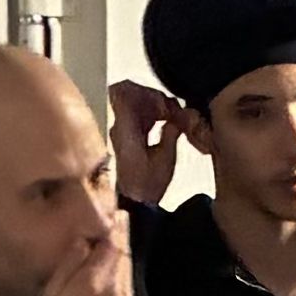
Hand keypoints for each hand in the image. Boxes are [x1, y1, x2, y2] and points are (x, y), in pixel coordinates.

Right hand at [30, 224, 136, 295]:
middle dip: (121, 234)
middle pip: (124, 253)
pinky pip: (128, 287)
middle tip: (119, 216)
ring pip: (128, 270)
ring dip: (122, 254)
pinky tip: (113, 271)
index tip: (113, 209)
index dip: (114, 224)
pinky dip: (122, 273)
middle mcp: (118, 289)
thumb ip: (70, 265)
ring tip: (116, 238)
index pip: (113, 241)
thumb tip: (83, 240)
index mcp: (98, 280)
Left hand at [109, 80, 185, 206]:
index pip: (123, 91)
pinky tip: (164, 125)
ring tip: (170, 119)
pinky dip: (151, 116)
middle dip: (153, 98)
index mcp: (124, 128)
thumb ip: (170, 132)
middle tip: (170, 111)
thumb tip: (176, 118)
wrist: (135, 205)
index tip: (164, 103)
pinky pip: (137, 117)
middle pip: (130, 94)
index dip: (145, 90)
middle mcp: (118, 127)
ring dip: (154, 107)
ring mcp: (120, 132)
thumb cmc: (146, 187)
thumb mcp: (165, 159)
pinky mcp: (126, 138)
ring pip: (134, 104)